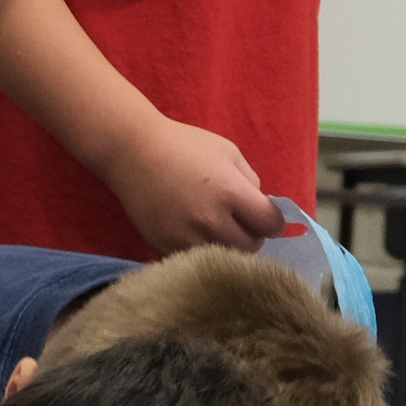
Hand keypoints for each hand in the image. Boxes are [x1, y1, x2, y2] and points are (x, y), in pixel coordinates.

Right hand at [94, 118, 283, 251]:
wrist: (132, 152)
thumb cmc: (183, 145)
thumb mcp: (228, 152)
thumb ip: (251, 182)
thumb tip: (262, 208)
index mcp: (230, 192)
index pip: (270, 224)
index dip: (273, 221)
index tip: (267, 218)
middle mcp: (210, 221)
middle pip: (251, 248)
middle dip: (252, 236)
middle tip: (242, 224)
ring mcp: (187, 238)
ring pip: (225, 259)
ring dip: (229, 247)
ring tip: (220, 230)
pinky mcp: (167, 248)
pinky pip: (199, 260)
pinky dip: (204, 252)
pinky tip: (198, 234)